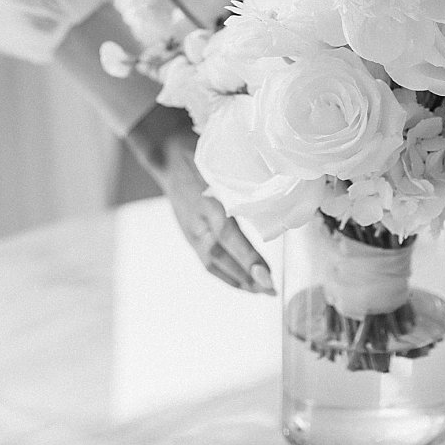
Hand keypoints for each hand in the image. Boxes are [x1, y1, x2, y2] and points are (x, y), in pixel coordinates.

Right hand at [126, 105, 274, 294]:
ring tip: (261, 291)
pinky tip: (241, 283)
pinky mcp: (189, 235)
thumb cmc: (200, 153)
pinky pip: (207, 261)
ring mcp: (191, 230)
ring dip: (238, 280)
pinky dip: (225, 275)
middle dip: (246, 276)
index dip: (246, 257)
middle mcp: (198, 221)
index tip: (267, 275)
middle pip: (221, 256)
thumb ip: (243, 181)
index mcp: (207, 200)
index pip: (228, 235)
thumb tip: (277, 192)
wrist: (167, 155)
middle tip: (271, 289)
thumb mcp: (222, 163)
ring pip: (213, 263)